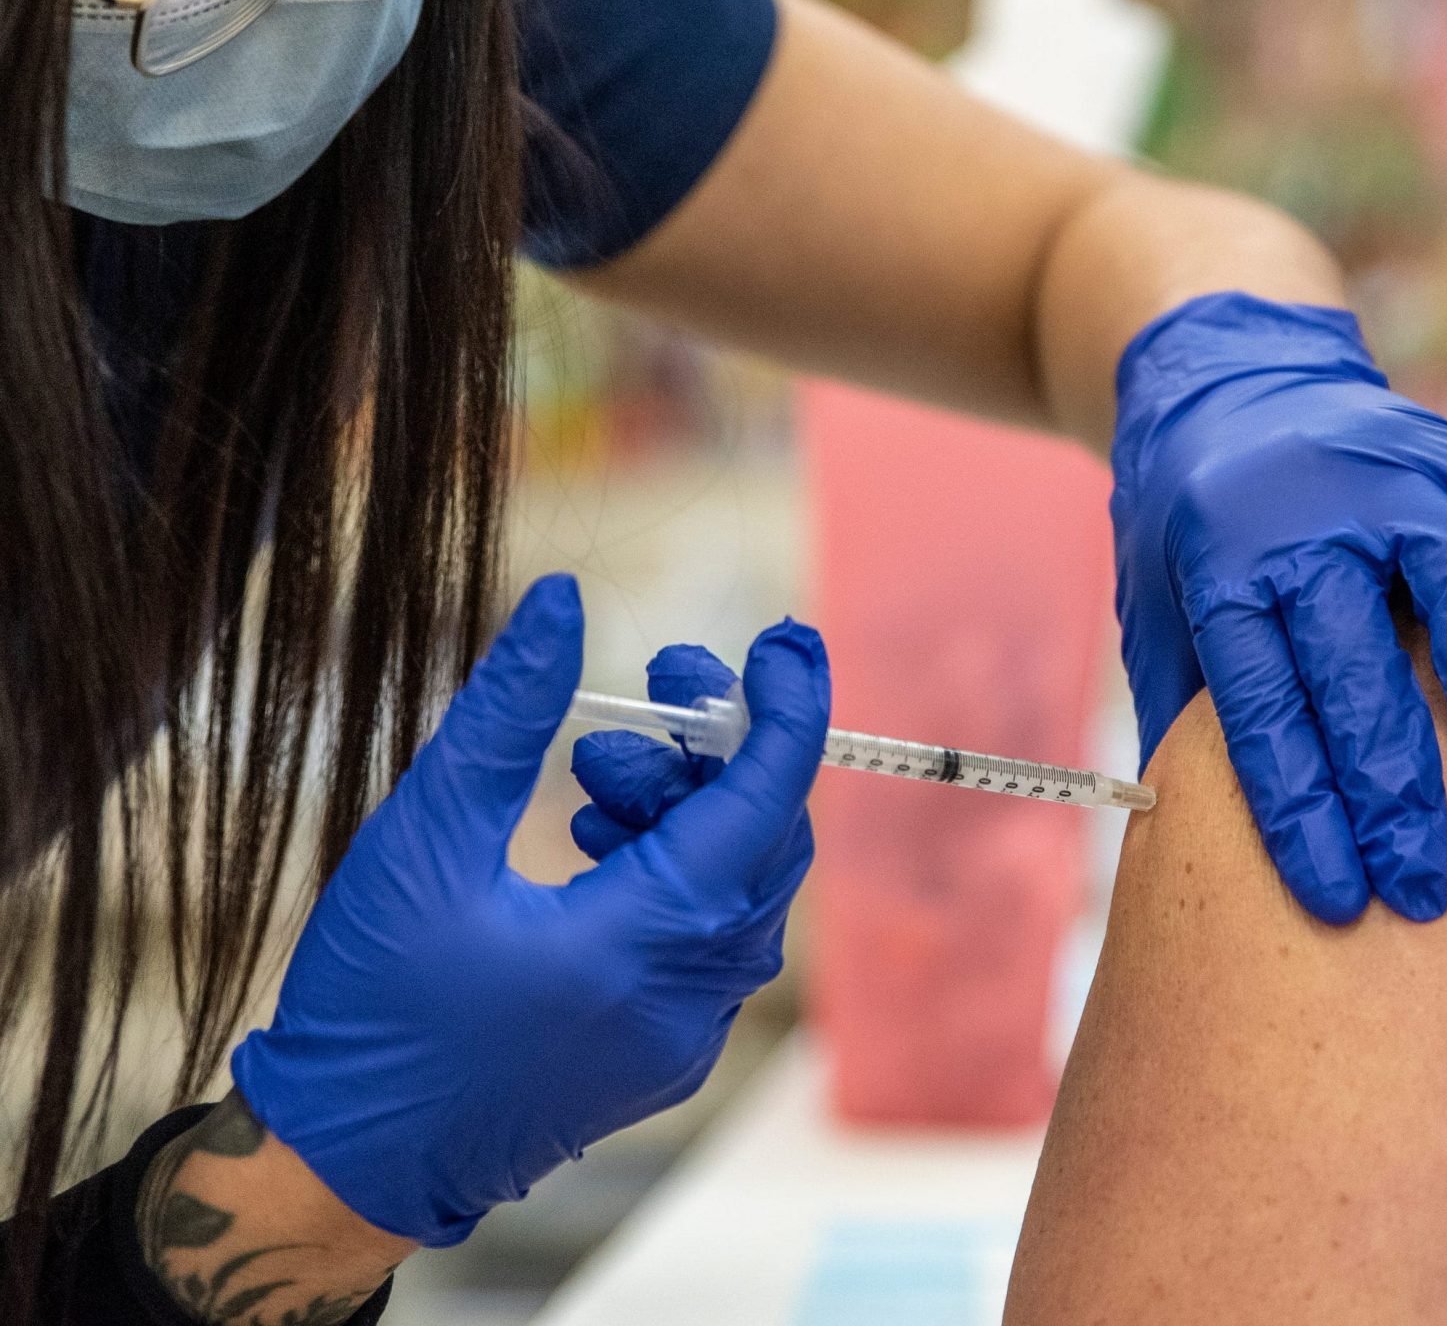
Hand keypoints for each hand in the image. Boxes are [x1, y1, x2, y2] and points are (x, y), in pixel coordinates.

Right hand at [230, 577, 826, 1245]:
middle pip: (762, 837)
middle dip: (717, 745)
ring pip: (737, 885)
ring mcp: (684, 1037)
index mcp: (645, 945)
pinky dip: (674, 869)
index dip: (786, 706)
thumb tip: (563, 602)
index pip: (768, 800)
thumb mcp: (422, 838)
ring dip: (685, 806)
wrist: (340, 1164)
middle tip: (655, 683)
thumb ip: (505, 715)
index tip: (783, 637)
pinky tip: (593, 839)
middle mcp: (691, 999)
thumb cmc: (371, 1006)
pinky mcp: (660, 1055)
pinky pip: (709, 939)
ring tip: (589, 772)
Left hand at [1111, 293, 1446, 923]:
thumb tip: (1196, 853)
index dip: (1299, 809)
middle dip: (1396, 792)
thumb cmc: (1196, 529)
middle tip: (1429, 891)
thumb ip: (1186, 714)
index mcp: (1220, 558)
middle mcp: (1306, 513)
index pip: (1261, 700)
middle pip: (1357, 668)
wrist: (1240, 380)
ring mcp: (1392, 477)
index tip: (1337, 901)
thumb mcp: (1159, 610)